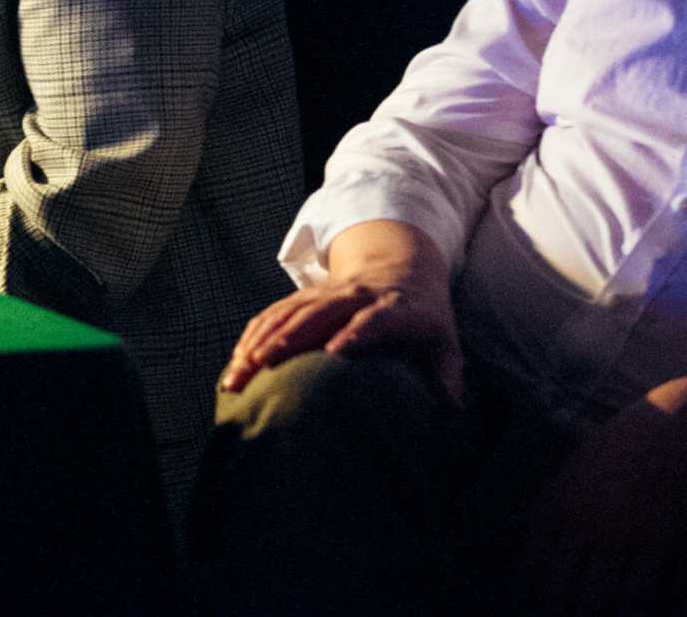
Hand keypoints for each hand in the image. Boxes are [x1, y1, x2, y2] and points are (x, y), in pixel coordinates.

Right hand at [220, 219, 460, 396]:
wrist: (400, 268)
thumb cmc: (424, 319)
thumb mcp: (445, 345)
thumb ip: (447, 380)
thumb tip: (449, 418)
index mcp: (394, 308)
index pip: (373, 320)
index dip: (355, 334)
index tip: (335, 354)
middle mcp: (355, 296)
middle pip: (317, 315)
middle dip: (288, 339)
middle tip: (262, 366)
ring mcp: (326, 293)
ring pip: (288, 313)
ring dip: (261, 340)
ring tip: (239, 372)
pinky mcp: (307, 297)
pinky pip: (275, 313)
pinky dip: (254, 334)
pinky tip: (237, 360)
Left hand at [518, 369, 686, 616]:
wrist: (684, 428)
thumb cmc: (633, 444)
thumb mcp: (583, 467)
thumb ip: (561, 504)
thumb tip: (540, 535)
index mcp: (556, 503)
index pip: (528, 566)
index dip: (525, 599)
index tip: (523, 613)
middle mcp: (579, 525)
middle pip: (556, 592)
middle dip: (552, 616)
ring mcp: (616, 537)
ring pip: (592, 601)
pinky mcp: (654, 546)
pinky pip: (633, 598)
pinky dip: (626, 615)